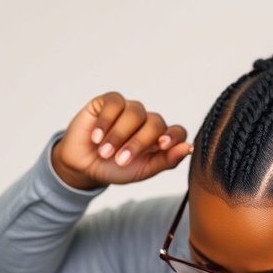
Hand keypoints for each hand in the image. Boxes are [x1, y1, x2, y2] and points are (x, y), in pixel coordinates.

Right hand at [51, 92, 191, 189]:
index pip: (176, 132)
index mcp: (159, 139)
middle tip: (120, 161)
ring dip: (119, 135)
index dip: (173, 137)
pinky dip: (106, 122)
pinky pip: (114, 103)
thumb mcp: (142, 171)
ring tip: (104, 153)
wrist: (84, 166)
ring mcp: (128, 109)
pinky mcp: (108, 101)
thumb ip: (166, 161)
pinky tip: (96, 137)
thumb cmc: (115, 170)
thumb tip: (188, 148)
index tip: (163, 146)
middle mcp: (147, 121)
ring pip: (135, 112)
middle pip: (155, 123)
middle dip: (138, 143)